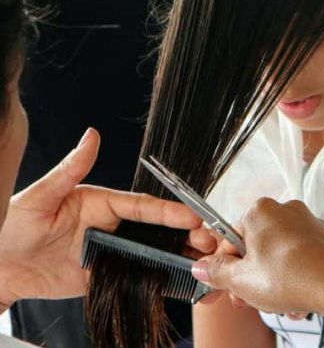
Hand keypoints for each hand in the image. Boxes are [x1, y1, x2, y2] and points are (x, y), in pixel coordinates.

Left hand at [0, 129, 214, 307]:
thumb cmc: (10, 226)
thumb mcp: (40, 197)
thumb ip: (69, 169)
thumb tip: (91, 136)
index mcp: (101, 203)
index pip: (142, 207)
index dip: (169, 212)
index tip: (191, 217)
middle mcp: (110, 227)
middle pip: (157, 231)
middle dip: (187, 236)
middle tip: (209, 243)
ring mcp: (110, 253)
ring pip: (154, 254)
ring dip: (181, 257)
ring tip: (206, 263)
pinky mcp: (105, 277)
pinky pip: (139, 279)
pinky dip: (163, 280)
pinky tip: (184, 282)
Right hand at [191, 198, 323, 316]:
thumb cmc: (291, 277)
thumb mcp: (241, 280)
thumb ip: (217, 272)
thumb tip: (202, 267)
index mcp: (260, 211)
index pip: (229, 237)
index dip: (225, 266)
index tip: (225, 284)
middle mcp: (286, 210)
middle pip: (255, 248)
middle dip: (250, 278)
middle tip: (249, 300)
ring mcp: (308, 224)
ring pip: (278, 257)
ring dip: (273, 283)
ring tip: (278, 304)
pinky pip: (300, 260)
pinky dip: (295, 280)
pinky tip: (297, 301)